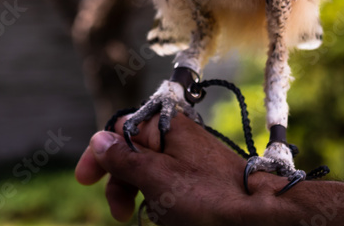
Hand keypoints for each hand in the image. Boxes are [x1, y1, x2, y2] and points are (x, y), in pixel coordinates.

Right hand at [74, 112, 286, 224]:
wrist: (257, 215)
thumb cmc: (208, 196)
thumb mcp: (156, 179)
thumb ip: (124, 159)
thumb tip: (99, 139)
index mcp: (166, 127)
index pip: (120, 128)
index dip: (100, 153)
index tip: (86, 181)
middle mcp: (178, 137)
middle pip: (132, 152)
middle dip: (120, 181)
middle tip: (120, 213)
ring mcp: (190, 158)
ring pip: (149, 172)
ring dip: (140, 194)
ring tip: (149, 217)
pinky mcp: (200, 178)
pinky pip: (169, 185)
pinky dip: (160, 200)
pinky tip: (167, 217)